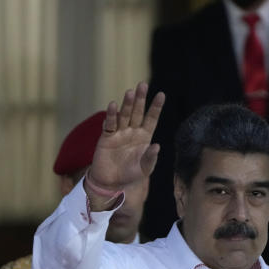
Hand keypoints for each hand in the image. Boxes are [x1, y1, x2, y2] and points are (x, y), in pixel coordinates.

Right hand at [85, 82, 163, 209]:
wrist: (111, 183)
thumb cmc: (130, 175)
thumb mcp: (144, 169)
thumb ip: (150, 158)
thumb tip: (157, 146)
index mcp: (144, 137)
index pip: (151, 119)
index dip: (156, 107)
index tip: (161, 95)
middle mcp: (132, 131)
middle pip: (137, 112)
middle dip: (140, 99)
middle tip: (143, 85)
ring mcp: (119, 132)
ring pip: (124, 115)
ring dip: (127, 104)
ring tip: (130, 92)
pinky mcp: (107, 137)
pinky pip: (109, 124)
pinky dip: (111, 115)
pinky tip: (112, 105)